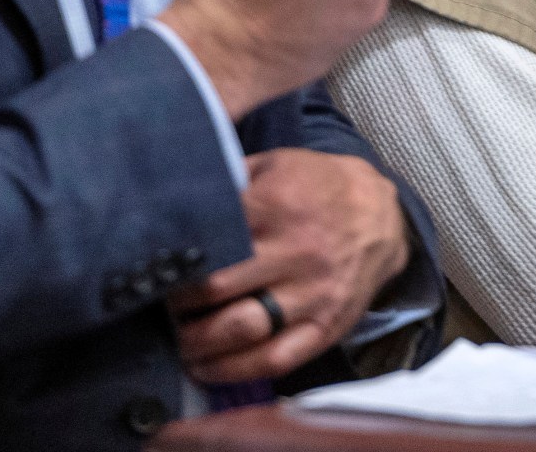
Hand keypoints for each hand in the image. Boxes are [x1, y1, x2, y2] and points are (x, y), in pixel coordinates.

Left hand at [168, 148, 412, 383]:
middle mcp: (295, 251)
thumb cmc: (317, 188)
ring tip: (177, 339)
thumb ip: (228, 179)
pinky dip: (234, 371)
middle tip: (159, 303)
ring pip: (242, 329)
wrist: (383, 217)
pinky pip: (276, 359)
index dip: (174, 258)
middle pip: (216, 287)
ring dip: (197, 341)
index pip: (208, 240)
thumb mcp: (275, 165)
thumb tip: (171, 199)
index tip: (153, 267)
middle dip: (177, 301)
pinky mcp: (326, 327)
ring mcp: (313, 294)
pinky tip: (206, 368)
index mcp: (276, 204)